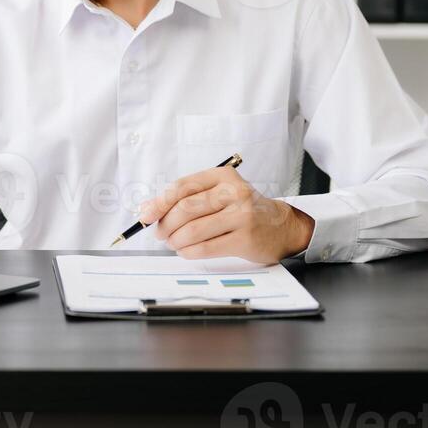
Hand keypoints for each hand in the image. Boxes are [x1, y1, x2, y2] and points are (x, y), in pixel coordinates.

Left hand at [137, 166, 313, 263]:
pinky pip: (206, 248)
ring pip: (194, 230)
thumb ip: (187, 198)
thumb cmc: (242, 209)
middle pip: (186, 209)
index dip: (160, 202)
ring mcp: (242, 215)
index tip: (145, 215)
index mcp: (223, 176)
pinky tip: (186, 251)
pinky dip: (189, 251)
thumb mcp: (219, 194)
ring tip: (173, 243)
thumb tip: (148, 208)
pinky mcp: (245, 239)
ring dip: (176, 240)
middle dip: (165, 224)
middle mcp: (234, 192)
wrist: (281, 226)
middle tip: (160, 233)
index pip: (183, 187)